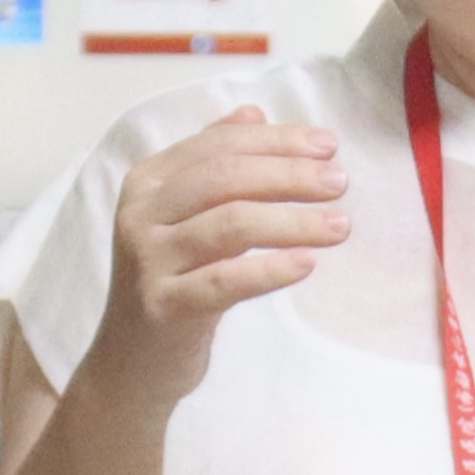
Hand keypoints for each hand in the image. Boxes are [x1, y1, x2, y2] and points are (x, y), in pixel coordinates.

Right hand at [86, 105, 353, 409]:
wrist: (133, 362)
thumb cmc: (173, 281)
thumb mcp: (187, 216)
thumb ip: (212, 162)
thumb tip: (252, 111)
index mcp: (148, 181)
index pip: (220, 145)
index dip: (277, 141)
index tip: (328, 146)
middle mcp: (140, 213)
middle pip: (226, 178)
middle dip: (290, 175)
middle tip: (340, 182)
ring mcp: (148, 260)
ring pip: (231, 224)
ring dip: (293, 220)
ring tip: (340, 225)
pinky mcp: (162, 306)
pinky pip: (226, 280)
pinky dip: (271, 268)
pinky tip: (307, 263)